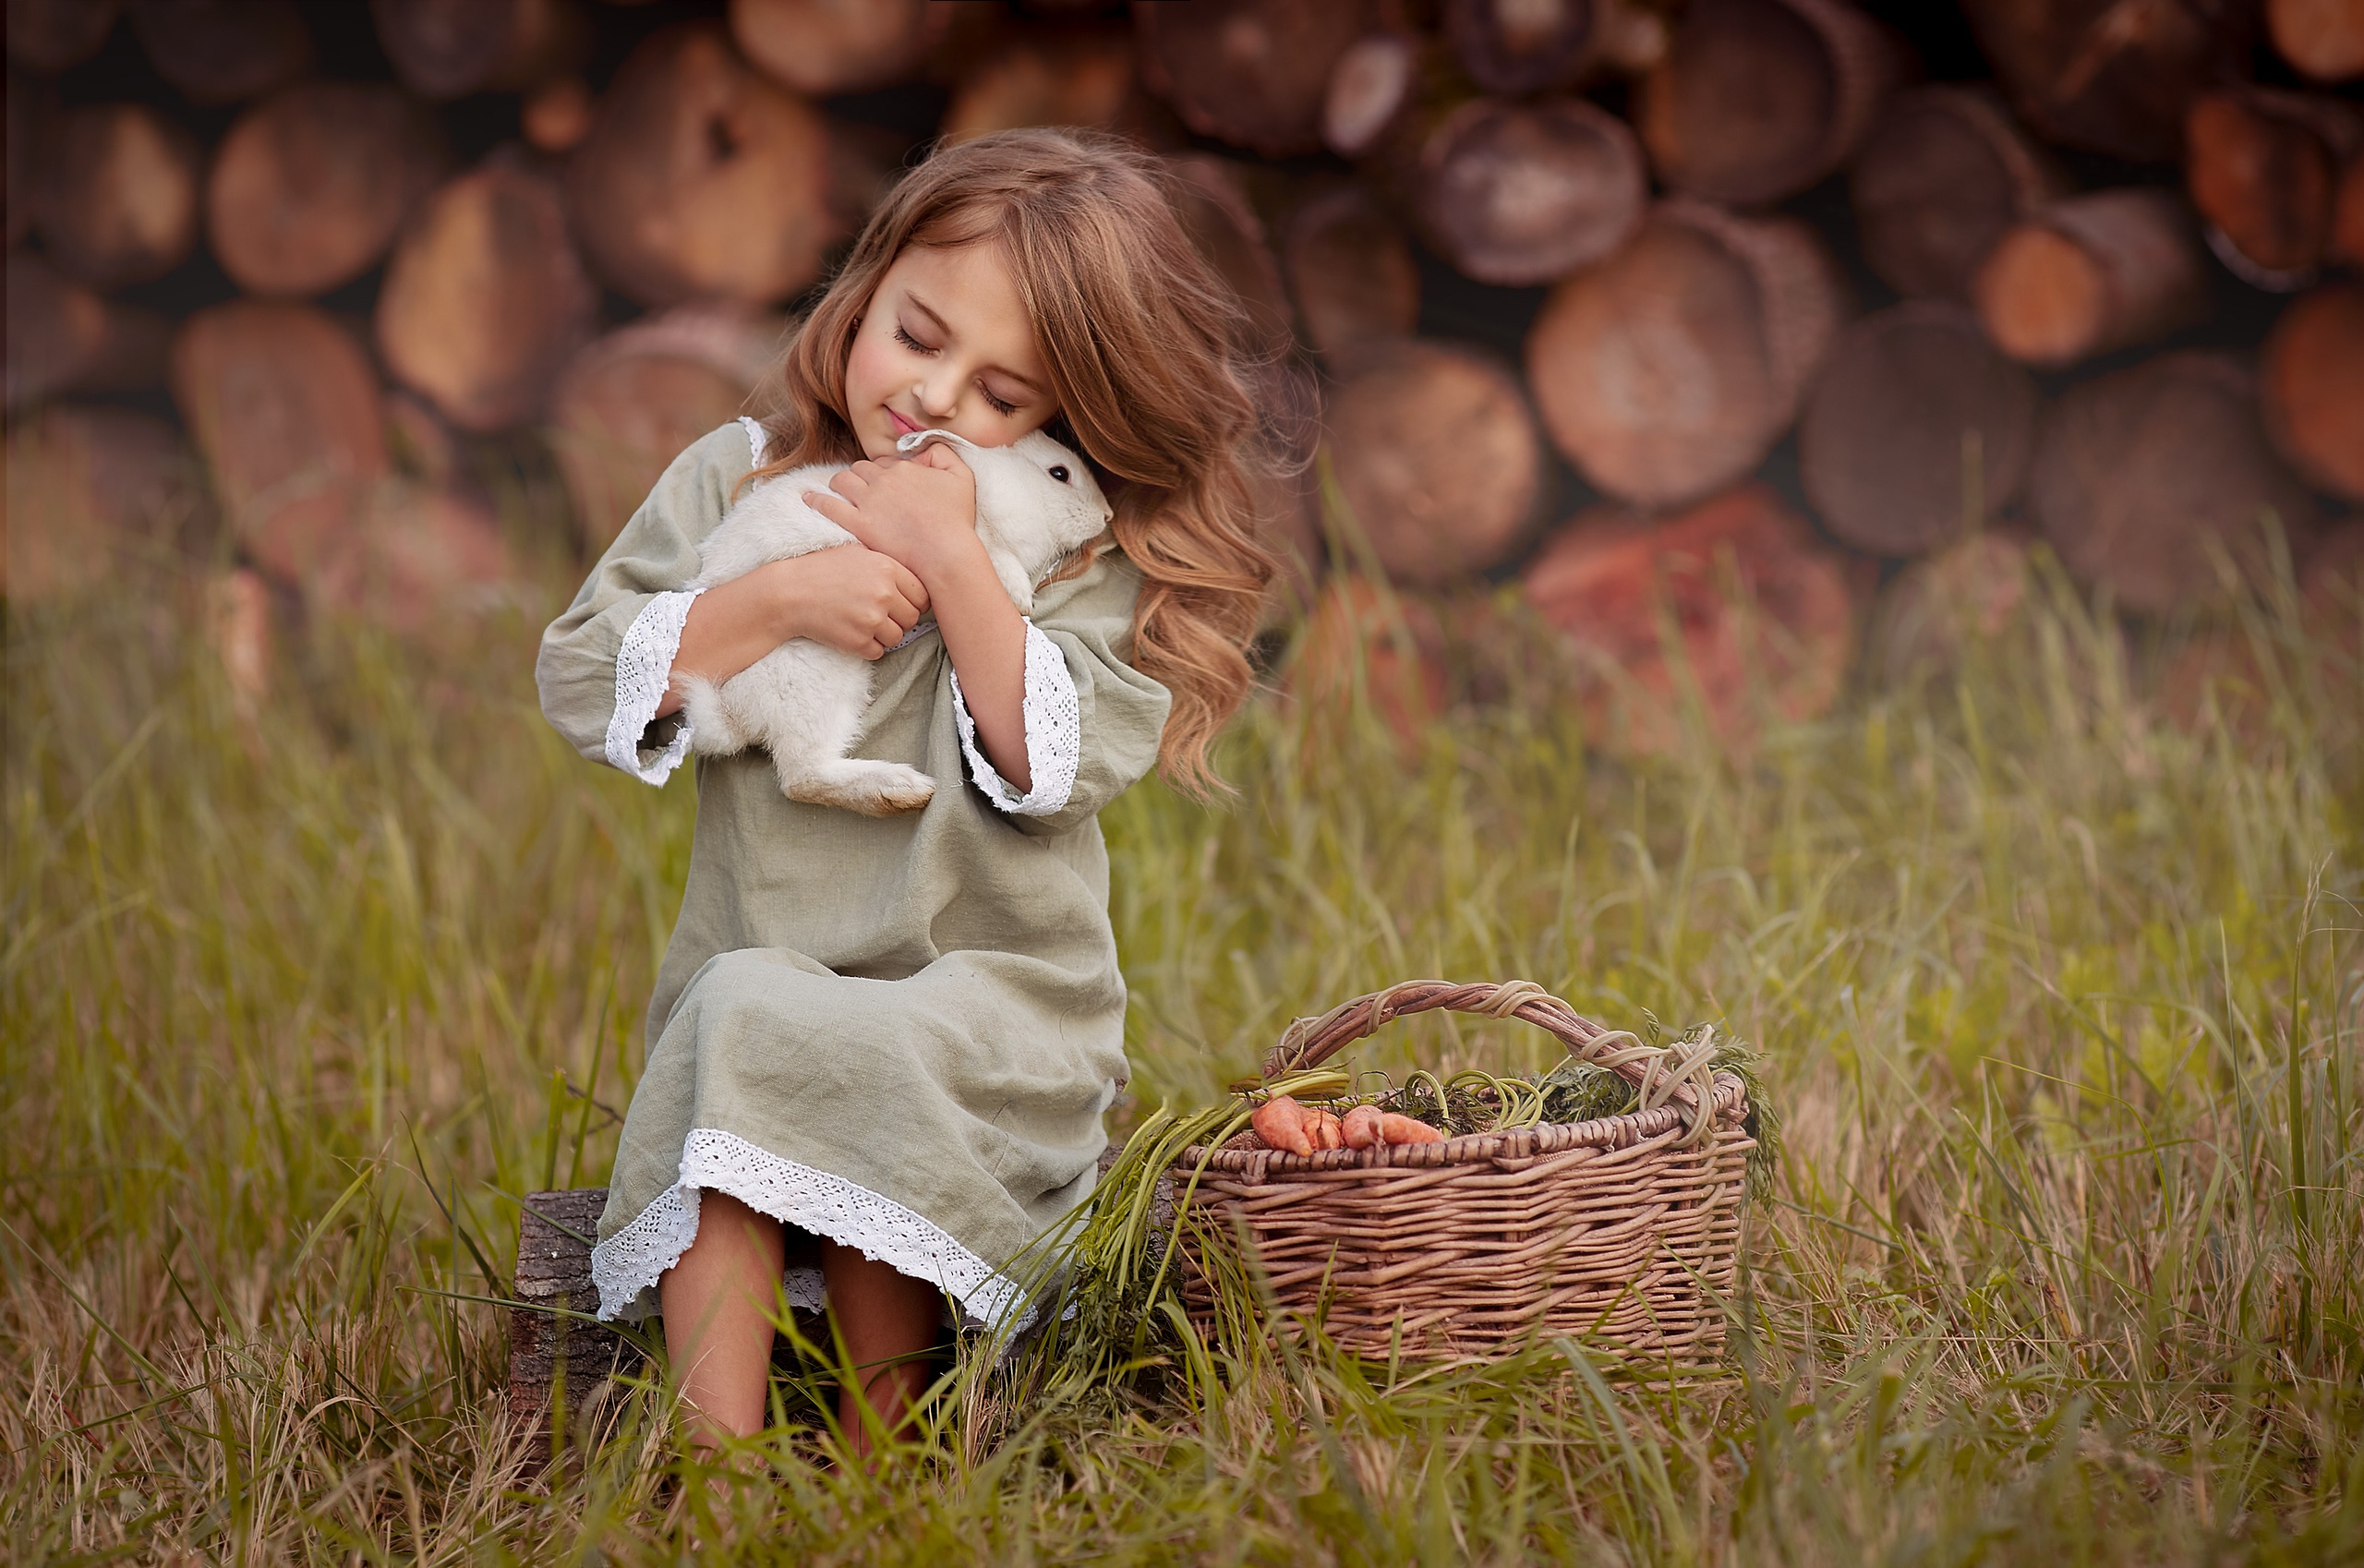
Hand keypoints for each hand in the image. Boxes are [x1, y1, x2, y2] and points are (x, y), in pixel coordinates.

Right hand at [761, 544, 927, 659]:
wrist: (788, 593)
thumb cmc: (822, 569)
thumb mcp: (857, 552)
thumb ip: (888, 565)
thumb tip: (917, 579)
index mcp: (887, 568)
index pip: (922, 594)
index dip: (913, 601)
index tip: (900, 604)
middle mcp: (884, 593)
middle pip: (912, 618)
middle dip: (899, 619)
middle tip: (878, 614)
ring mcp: (871, 619)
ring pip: (897, 637)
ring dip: (883, 635)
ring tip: (862, 622)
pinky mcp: (858, 641)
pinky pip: (878, 652)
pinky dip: (867, 647)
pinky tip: (852, 632)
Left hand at [802, 445, 982, 589]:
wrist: (946, 554)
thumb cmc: (957, 520)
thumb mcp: (961, 476)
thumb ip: (943, 453)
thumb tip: (925, 445)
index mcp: (904, 468)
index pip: (884, 462)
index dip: (883, 471)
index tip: (885, 483)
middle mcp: (883, 481)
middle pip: (860, 469)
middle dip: (859, 475)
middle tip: (860, 488)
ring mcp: (868, 503)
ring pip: (842, 481)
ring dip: (838, 483)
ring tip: (835, 489)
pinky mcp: (858, 525)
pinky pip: (829, 506)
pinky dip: (816, 500)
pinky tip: (808, 499)